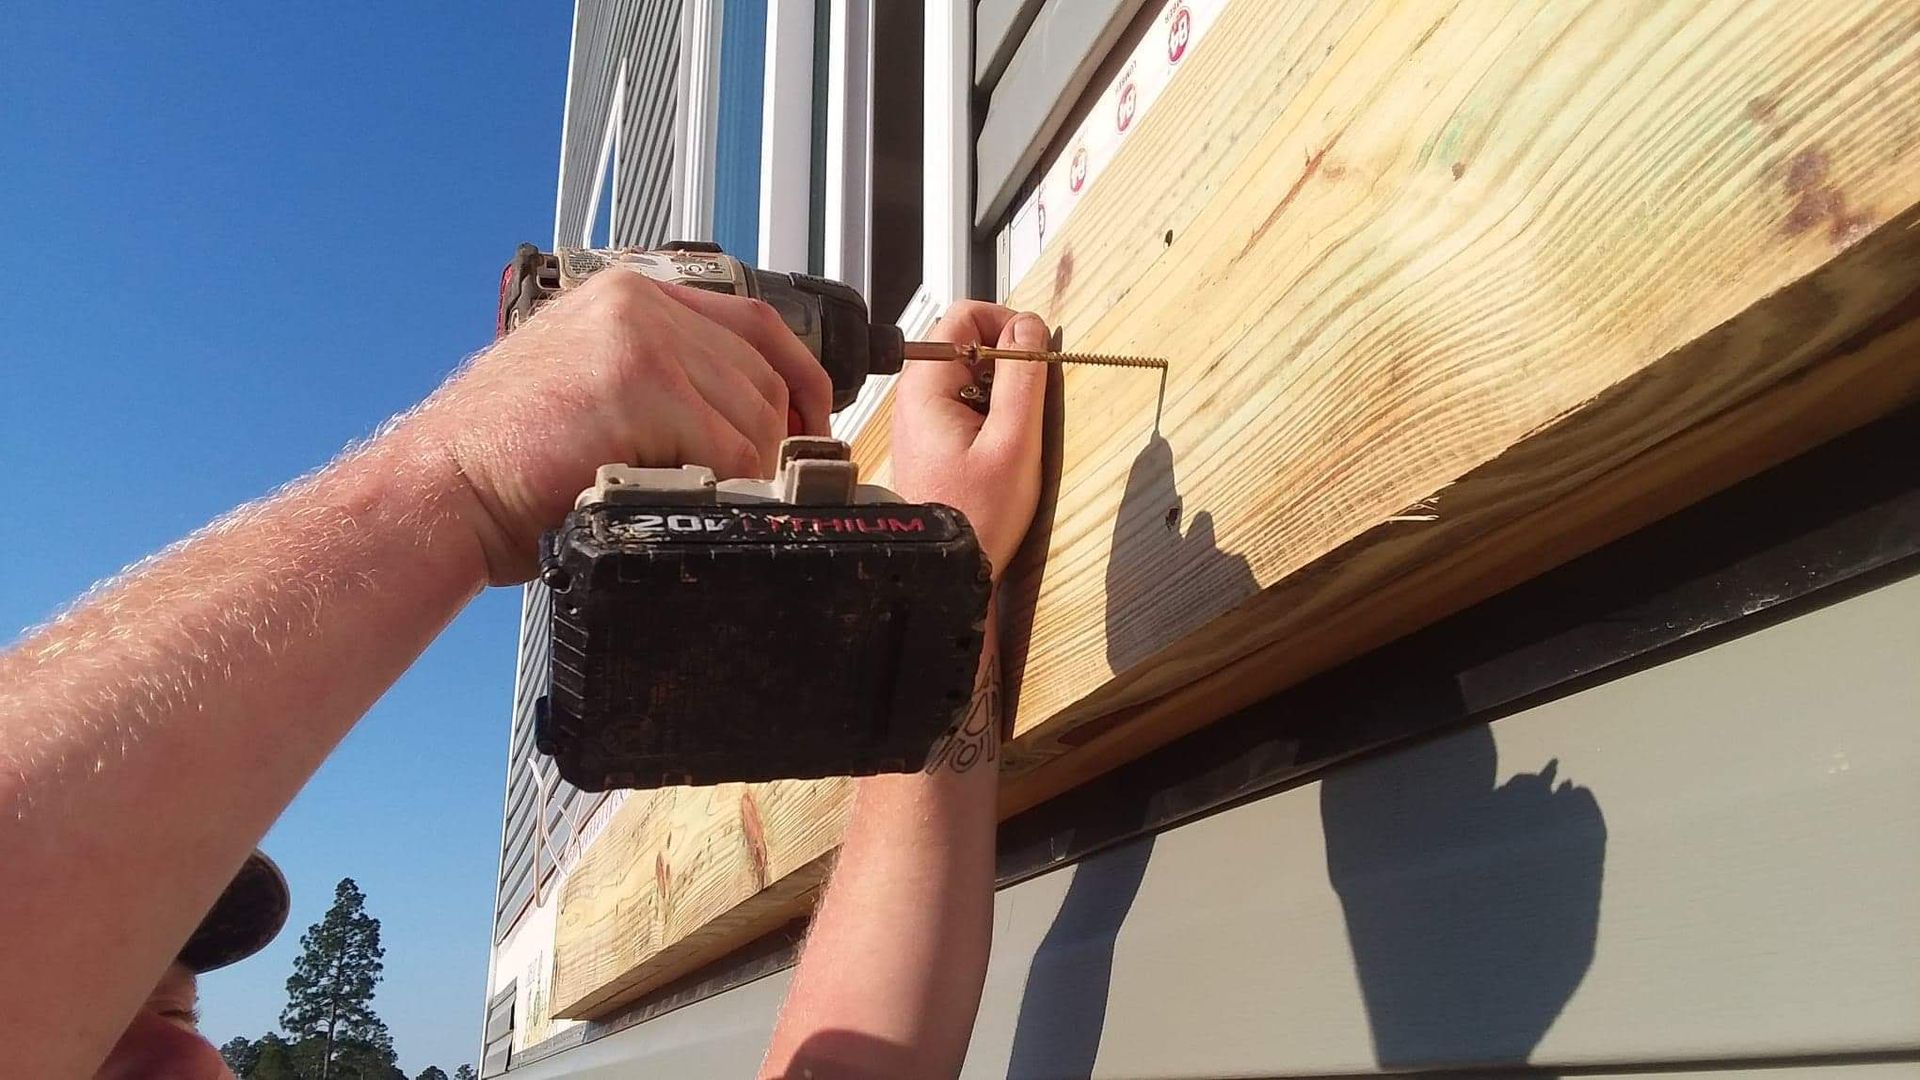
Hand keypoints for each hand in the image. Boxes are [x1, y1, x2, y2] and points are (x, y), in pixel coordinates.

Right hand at [402, 269, 834, 583]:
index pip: (757, 322)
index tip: (811, 430)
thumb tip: (755, 422)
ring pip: (752, 413)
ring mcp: (638, 337)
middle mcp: (639, 303)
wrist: (441, 492)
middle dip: (773, 441)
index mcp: (632, 295)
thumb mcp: (596, 392)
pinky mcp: (637, 384)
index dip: (799, 380)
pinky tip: (678, 503)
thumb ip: (668, 381)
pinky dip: (720, 487)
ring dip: (743, 472)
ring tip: (695, 500)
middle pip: (762, 371)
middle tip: (758, 490)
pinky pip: (726, 447)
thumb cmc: (509, 462)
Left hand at [890, 302, 1049, 578]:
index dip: (1007, 323)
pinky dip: (991, 413)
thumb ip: (1023, 379)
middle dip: (1007, 360)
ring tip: (1016, 431)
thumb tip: (1029, 326)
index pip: (964, 314)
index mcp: (927, 386)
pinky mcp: (932, 440)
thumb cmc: (980, 516)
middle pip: (966, 342)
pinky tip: (1001, 447)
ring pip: (969, 374)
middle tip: (1030, 400)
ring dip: (1002, 390)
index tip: (1035, 354)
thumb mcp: (1014, 443)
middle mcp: (914, 396)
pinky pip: (965, 404)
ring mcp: (920, 418)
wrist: (948, 570)